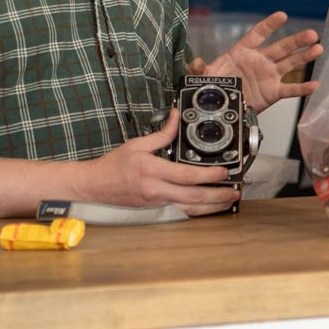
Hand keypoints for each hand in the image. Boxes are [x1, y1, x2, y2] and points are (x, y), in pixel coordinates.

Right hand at [74, 110, 238, 214]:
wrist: (94, 186)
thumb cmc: (113, 166)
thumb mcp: (137, 144)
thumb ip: (162, 133)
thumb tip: (176, 117)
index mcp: (152, 171)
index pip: (186, 176)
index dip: (208, 176)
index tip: (224, 172)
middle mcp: (156, 190)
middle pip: (193, 197)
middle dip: (218, 195)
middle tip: (234, 191)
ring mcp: (156, 202)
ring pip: (190, 209)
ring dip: (212, 207)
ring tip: (228, 201)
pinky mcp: (155, 209)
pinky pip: (181, 212)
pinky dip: (198, 211)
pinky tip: (210, 207)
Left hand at [202, 11, 322, 112]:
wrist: (222, 108)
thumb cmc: (215, 87)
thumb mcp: (204, 77)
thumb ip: (200, 69)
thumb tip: (195, 63)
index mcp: (243, 52)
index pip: (258, 34)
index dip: (270, 25)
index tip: (282, 16)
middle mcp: (260, 61)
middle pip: (281, 48)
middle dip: (297, 41)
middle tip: (311, 34)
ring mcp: (269, 76)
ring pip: (290, 64)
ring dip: (304, 57)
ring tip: (318, 49)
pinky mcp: (273, 92)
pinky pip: (290, 89)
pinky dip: (302, 88)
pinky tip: (315, 85)